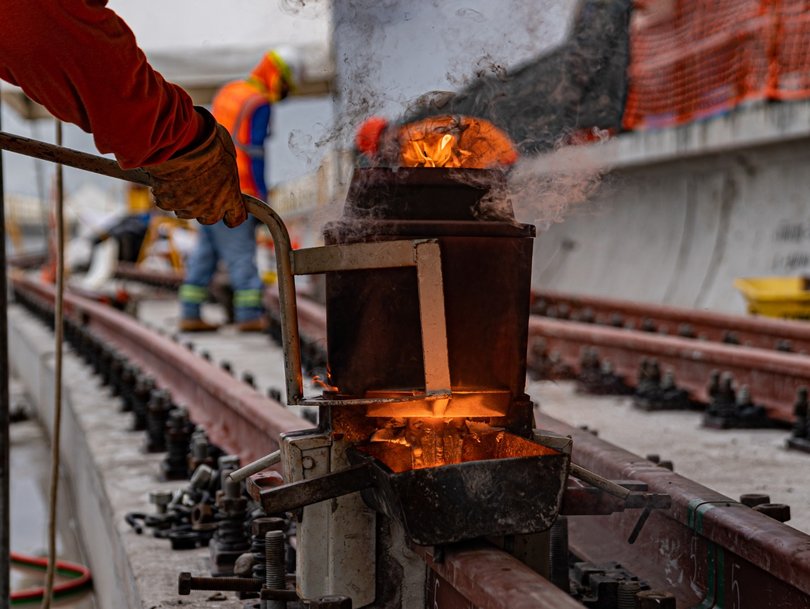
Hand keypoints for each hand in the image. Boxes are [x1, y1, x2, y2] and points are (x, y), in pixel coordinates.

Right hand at [145, 107, 246, 226]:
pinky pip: (165, 202)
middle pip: (208, 218)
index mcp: (231, 197)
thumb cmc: (210, 141)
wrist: (182, 139)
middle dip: (203, 207)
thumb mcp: (228, 154)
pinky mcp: (167, 202)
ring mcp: (188, 207)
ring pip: (184, 211)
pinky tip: (165, 177)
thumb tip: (223, 167)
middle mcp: (211, 207)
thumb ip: (226, 170)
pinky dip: (164, 192)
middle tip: (198, 188)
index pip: (235, 218)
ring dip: (183, 200)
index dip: (230, 214)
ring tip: (180, 178)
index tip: (227, 210)